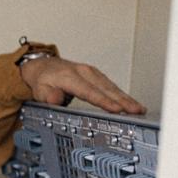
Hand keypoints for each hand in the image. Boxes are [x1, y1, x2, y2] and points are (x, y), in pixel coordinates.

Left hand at [18, 55, 145, 115]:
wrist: (43, 66)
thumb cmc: (43, 79)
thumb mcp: (39, 89)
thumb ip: (47, 96)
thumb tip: (56, 100)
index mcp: (70, 76)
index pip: (89, 91)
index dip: (104, 101)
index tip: (116, 109)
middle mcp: (84, 72)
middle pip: (106, 88)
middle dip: (123, 100)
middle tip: (136, 110)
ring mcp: (92, 73)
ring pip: (111, 86)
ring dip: (126, 98)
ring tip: (139, 108)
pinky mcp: (96, 75)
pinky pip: (110, 85)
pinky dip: (121, 94)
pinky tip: (130, 102)